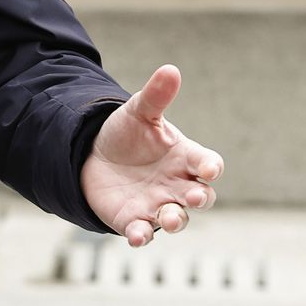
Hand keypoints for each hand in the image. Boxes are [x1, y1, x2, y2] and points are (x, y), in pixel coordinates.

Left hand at [80, 64, 223, 247]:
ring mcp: (157, 205)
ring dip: (175, 220)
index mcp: (184, 158)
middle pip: (200, 197)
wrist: (94, 155)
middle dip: (199, 198)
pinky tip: (137, 236)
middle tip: (193, 195)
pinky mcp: (133, 220)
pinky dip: (142, 235)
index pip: (208, 164)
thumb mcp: (139, 112)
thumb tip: (170, 69)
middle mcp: (177, 185)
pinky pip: (142, 232)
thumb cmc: (127, 135)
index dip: (210, 167)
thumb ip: (156, 95)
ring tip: (169, 218)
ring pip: (176, 218)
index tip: (209, 168)